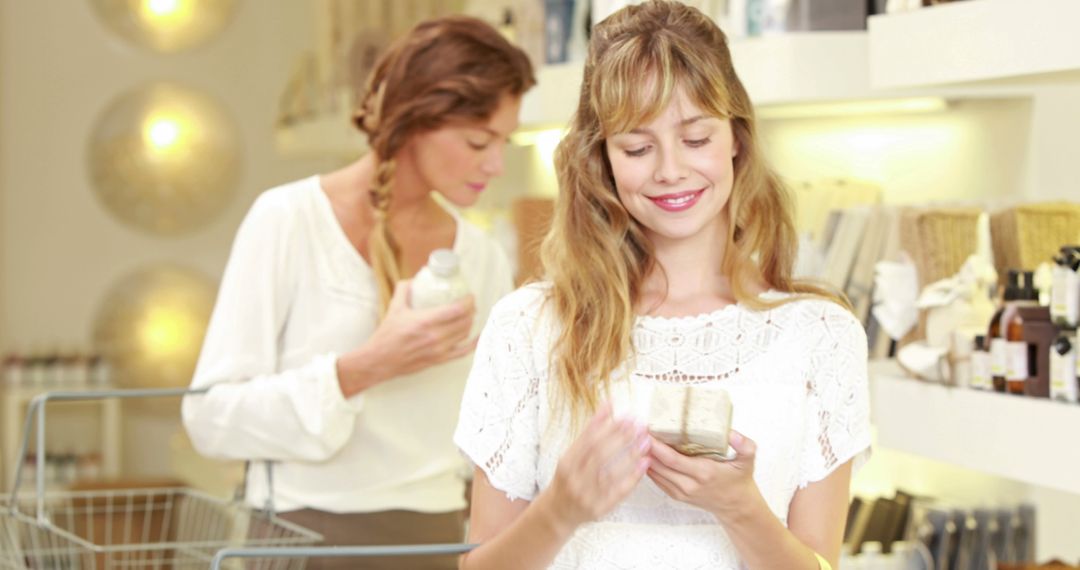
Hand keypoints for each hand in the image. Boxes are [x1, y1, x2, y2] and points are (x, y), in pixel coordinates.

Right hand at [338, 280, 475, 393]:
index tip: (469, 295)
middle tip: (470, 303)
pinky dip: (473, 344)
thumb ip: (404, 289)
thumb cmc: (386, 335)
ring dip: (470, 322)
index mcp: (425, 321)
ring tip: (469, 315)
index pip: (456, 309)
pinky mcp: (439, 360)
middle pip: (464, 321)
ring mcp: (439, 350)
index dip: (468, 301)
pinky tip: (478, 336)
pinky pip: (463, 352)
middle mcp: (435, 336)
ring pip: (464, 334)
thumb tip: (414, 278)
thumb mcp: (394, 307)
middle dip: (471, 310)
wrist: (380, 360)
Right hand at [541, 404, 650, 530]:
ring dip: (630, 455)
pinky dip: (632, 477)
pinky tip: (644, 464)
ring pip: (610, 473)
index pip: (588, 440)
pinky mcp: (598, 509)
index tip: (626, 415)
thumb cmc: (569, 478)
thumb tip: (608, 404)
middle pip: (599, 455)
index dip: (608, 426)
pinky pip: (618, 492)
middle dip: (621, 438)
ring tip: (645, 441)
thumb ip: (590, 431)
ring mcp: (586, 495)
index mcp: (566, 462)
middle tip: (639, 425)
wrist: (558, 513)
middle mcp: (574, 479)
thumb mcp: (572, 454)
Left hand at [646, 430, 759, 522]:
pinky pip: (658, 480)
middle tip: (637, 429)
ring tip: (637, 438)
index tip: (648, 431)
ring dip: (644, 457)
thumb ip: (744, 445)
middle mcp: (689, 484)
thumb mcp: (748, 460)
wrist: (737, 506)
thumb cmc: (740, 480)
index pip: (672, 459)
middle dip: (645, 447)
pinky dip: (649, 467)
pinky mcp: (677, 495)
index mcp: (704, 473)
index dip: (656, 446)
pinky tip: (644, 453)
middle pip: (659, 466)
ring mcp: (681, 492)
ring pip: (655, 474)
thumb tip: (731, 432)